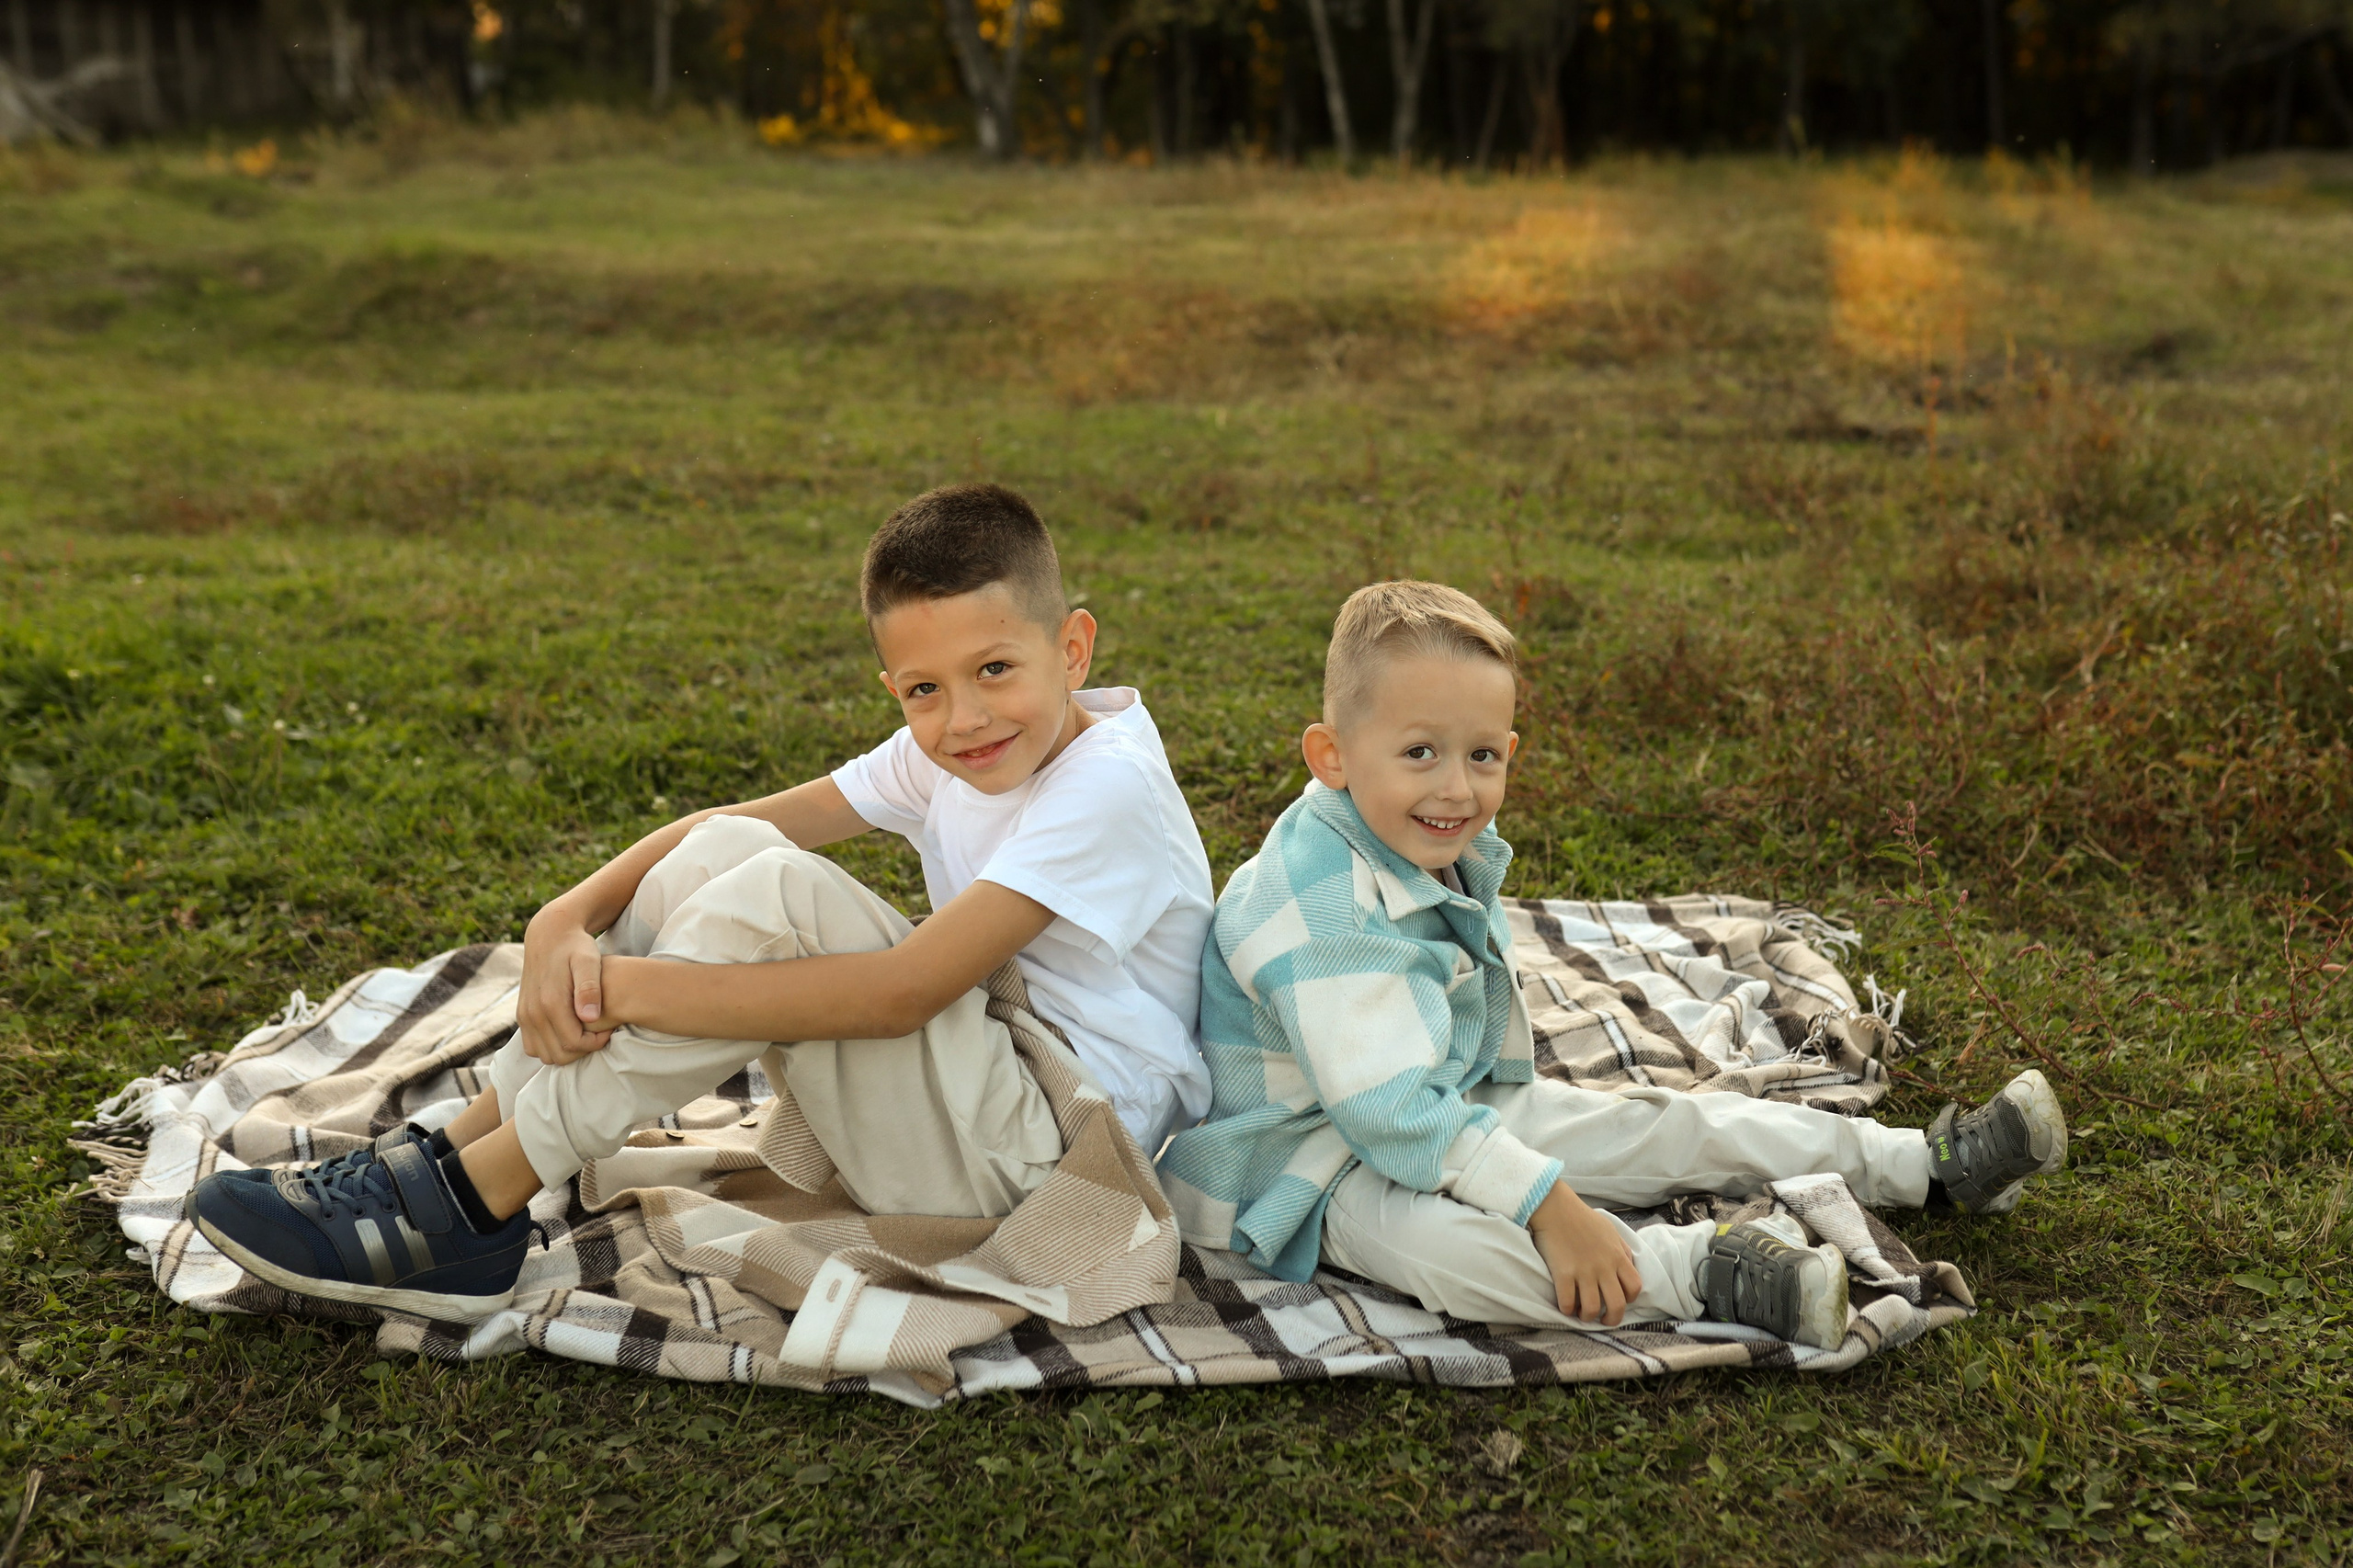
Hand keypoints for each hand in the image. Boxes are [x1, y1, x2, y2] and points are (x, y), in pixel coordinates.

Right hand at [518, 906, 614, 1065]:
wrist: (550, 934)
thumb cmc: (576, 947)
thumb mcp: (589, 961)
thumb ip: (589, 988)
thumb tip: (590, 1017)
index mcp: (550, 1002)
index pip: (574, 1043)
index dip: (596, 1043)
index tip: (610, 1029)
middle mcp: (532, 1012)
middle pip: (559, 1055)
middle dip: (583, 1050)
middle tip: (600, 1032)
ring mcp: (524, 1015)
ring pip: (545, 1054)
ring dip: (567, 1050)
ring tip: (586, 1032)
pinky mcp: (522, 1015)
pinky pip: (533, 1046)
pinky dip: (551, 1046)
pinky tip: (570, 1030)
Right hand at [1527, 1182, 1643, 1324]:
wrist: (1555, 1207)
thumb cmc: (1583, 1218)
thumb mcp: (1610, 1231)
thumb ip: (1622, 1250)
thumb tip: (1629, 1266)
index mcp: (1617, 1257)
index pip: (1635, 1287)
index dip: (1629, 1300)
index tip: (1619, 1301)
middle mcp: (1604, 1267)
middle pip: (1617, 1304)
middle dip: (1612, 1319)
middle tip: (1603, 1320)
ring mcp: (1583, 1271)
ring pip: (1592, 1308)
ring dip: (1587, 1316)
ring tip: (1581, 1314)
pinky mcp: (1563, 1273)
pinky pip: (1567, 1302)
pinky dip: (1566, 1309)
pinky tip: (1565, 1306)